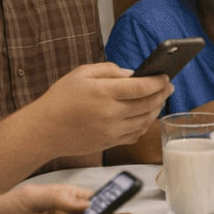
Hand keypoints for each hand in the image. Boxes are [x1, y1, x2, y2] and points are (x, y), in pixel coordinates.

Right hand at [28, 63, 172, 156]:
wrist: (44, 130)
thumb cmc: (60, 99)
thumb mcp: (80, 74)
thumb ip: (108, 70)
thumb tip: (132, 74)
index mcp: (103, 92)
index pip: (141, 87)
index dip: (158, 82)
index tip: (166, 77)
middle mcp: (110, 113)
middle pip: (148, 104)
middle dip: (162, 94)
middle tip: (169, 87)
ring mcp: (111, 131)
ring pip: (145, 121)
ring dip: (156, 110)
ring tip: (158, 101)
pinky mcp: (109, 143)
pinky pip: (135, 135)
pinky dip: (144, 126)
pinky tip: (145, 117)